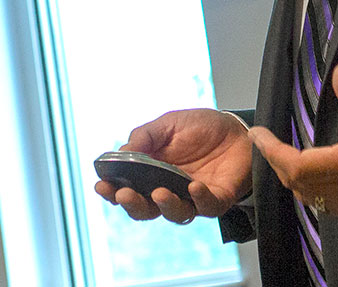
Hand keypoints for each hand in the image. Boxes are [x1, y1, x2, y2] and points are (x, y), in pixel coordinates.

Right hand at [94, 108, 252, 224]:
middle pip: (146, 209)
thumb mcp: (169, 124)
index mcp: (153, 173)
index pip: (128, 188)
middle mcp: (170, 190)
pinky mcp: (217, 199)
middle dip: (132, 204)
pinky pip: (206, 206)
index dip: (112, 190)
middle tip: (123, 193)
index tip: (100, 185)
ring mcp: (192, 198)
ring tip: (159, 192)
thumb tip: (123, 151)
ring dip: (165, 206)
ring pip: (175, 214)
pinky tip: (194, 186)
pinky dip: (199, 199)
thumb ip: (146, 136)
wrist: (237, 128)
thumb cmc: (201, 127)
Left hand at [249, 63, 337, 221]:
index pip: (297, 165)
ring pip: (312, 200)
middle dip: (277, 163)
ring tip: (282, 155)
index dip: (273, 152)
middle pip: (299, 185)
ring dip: (293, 179)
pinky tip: (311, 176)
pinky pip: (329, 208)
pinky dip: (312, 192)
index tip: (258, 134)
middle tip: (265, 142)